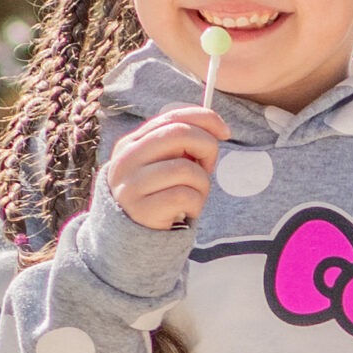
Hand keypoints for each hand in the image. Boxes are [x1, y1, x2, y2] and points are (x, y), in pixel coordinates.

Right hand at [101, 104, 226, 230]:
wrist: (135, 236)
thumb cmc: (160, 195)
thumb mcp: (167, 163)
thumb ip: (183, 143)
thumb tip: (217, 129)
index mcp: (132, 142)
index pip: (172, 116)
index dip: (204, 119)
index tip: (225, 132)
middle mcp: (126, 159)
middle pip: (180, 134)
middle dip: (207, 148)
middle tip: (208, 168)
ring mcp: (131, 184)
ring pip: (186, 168)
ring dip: (202, 184)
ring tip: (192, 195)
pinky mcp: (141, 210)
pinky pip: (185, 196)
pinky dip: (196, 204)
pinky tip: (186, 211)